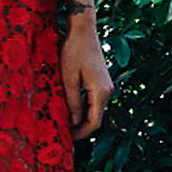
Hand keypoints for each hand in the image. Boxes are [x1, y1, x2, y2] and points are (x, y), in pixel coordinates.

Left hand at [60, 17, 112, 139]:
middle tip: (64, 134)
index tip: (68, 140)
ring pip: (95, 110)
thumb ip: (72, 102)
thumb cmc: (74, 51)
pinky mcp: (101, 81)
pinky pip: (94, 100)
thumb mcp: (68, 79)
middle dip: (81, 128)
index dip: (81, 133)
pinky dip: (84, 108)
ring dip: (82, 118)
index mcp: (101, 93)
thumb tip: (73, 122)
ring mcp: (106, 86)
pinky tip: (71, 108)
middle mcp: (107, 91)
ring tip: (65, 123)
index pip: (94, 122)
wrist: (83, 31)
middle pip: (96, 118)